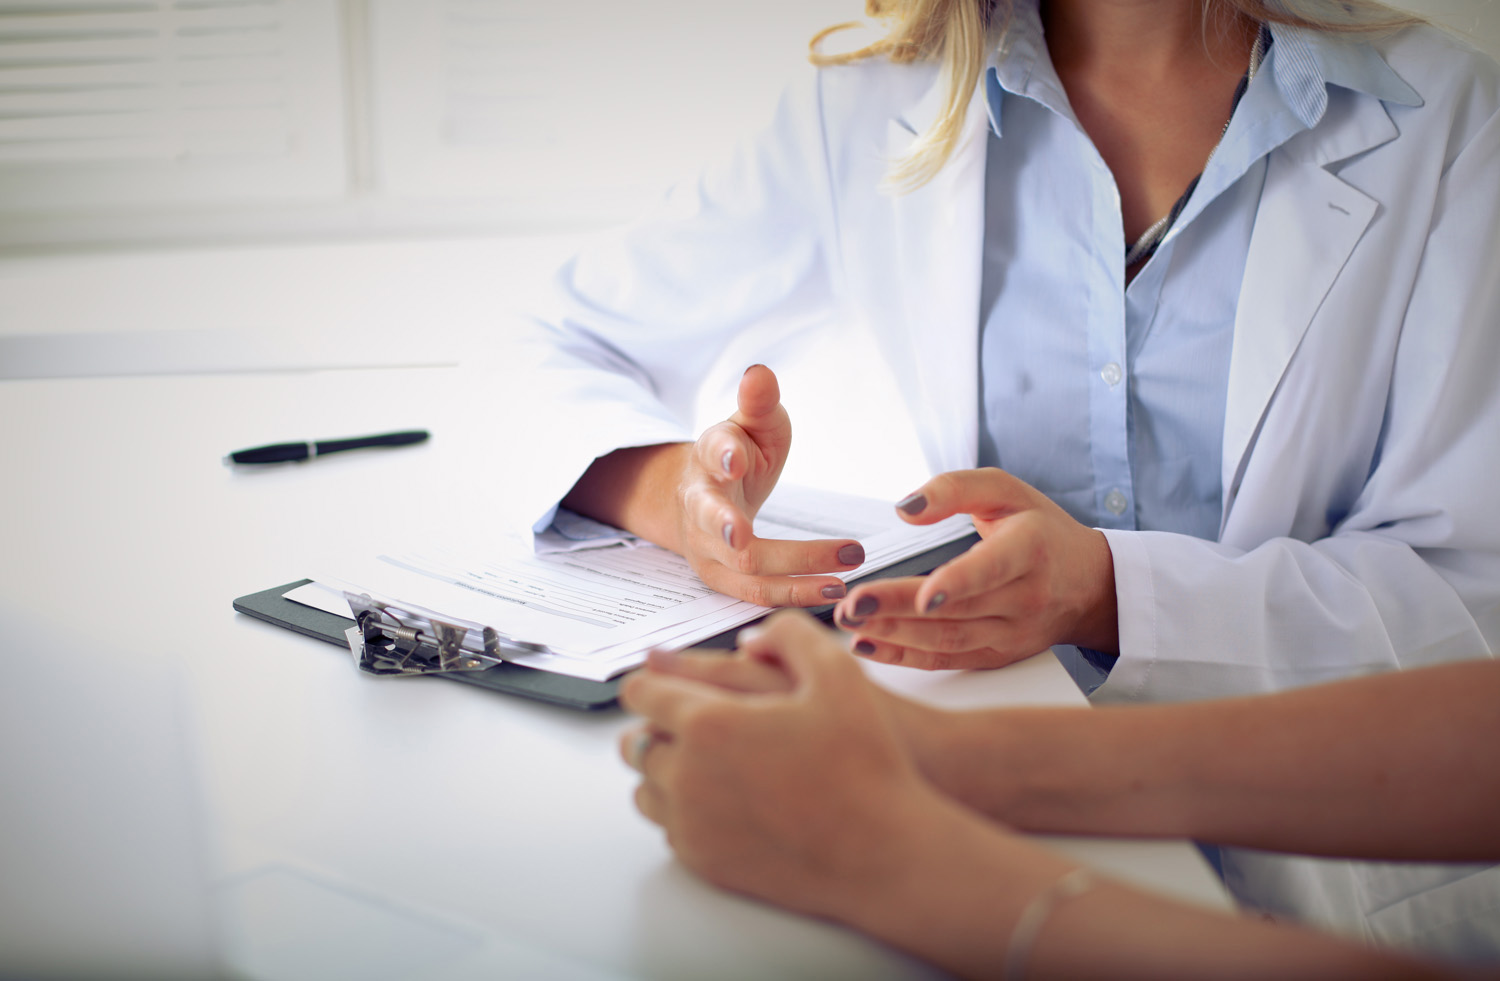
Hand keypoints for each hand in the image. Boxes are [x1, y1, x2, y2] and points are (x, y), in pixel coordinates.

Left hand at [618, 610, 939, 918]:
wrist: (884, 852)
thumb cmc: (866, 762)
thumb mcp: (838, 674)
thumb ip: (789, 635)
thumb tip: (749, 638)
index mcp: (709, 722)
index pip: (642, 692)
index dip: (653, 680)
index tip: (666, 681)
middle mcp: (687, 775)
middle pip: (634, 743)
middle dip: (656, 727)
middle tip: (688, 720)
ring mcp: (692, 824)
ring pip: (645, 791)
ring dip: (663, 771)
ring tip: (701, 761)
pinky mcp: (705, 862)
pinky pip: (669, 829)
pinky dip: (683, 811)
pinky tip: (720, 800)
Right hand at [673, 364, 863, 605]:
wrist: (699, 498)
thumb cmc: (737, 454)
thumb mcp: (751, 423)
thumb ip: (759, 402)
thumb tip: (760, 372)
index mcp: (708, 458)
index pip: (711, 452)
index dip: (722, 455)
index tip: (736, 458)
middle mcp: (699, 505)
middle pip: (710, 519)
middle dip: (727, 527)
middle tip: (745, 535)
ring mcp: (707, 547)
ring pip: (742, 567)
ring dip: (792, 574)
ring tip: (838, 579)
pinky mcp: (722, 578)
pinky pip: (757, 593)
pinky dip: (795, 595)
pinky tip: (834, 590)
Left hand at [833, 468, 1117, 669]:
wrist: (1087, 585)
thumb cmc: (1039, 530)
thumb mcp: (1006, 491)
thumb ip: (955, 489)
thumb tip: (906, 508)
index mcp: (1029, 549)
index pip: (992, 570)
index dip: (958, 583)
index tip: (922, 593)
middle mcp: (1025, 598)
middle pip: (957, 610)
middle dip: (899, 609)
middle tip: (851, 604)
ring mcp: (1012, 634)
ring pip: (949, 641)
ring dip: (895, 635)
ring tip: (849, 624)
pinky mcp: (997, 655)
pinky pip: (947, 660)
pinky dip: (904, 656)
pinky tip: (868, 645)